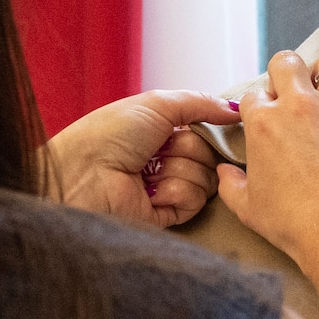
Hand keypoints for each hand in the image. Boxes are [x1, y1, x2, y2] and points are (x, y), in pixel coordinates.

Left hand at [48, 90, 240, 227]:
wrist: (82, 174)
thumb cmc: (109, 134)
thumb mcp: (157, 104)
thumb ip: (200, 103)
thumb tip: (236, 110)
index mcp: (160, 132)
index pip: (206, 131)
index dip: (211, 129)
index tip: (214, 124)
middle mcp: (165, 159)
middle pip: (210, 154)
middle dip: (189, 149)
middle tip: (161, 149)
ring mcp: (165, 188)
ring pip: (206, 178)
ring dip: (179, 170)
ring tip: (149, 171)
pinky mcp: (165, 215)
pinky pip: (195, 202)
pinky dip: (175, 193)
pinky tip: (151, 192)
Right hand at [217, 51, 318, 277]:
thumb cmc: (294, 224)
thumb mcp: (248, 208)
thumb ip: (230, 184)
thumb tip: (224, 171)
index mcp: (263, 122)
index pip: (254, 94)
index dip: (260, 106)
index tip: (269, 118)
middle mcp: (298, 104)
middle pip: (287, 62)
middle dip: (287, 72)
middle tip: (295, 93)